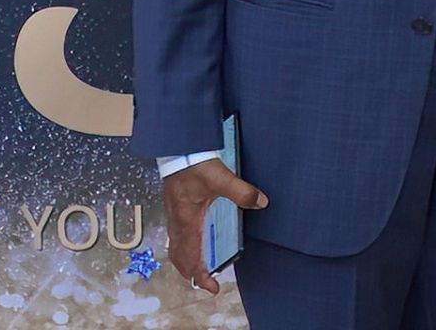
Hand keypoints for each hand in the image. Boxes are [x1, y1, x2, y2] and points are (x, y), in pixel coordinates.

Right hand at [161, 158, 267, 293]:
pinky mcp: (174, 207)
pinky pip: (175, 236)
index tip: (212, 288)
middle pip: (179, 257)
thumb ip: (242, 192)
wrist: (177, 147)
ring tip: (198, 269)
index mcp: (187, 220)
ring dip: (185, 262)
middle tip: (206, 283)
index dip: (201, 276)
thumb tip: (261, 203)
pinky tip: (192, 243)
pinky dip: (182, 248)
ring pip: (175, 247)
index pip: (191, 258)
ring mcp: (174, 215)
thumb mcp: (221, 178)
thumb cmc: (194, 163)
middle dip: (191, 274)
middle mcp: (177, 221)